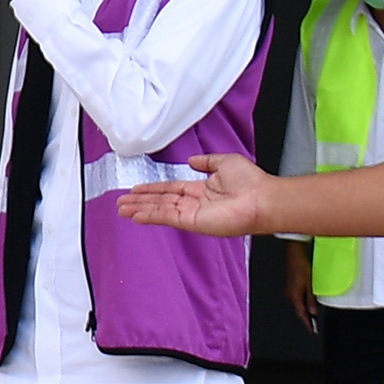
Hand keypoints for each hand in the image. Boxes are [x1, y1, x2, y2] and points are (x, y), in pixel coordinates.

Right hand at [120, 153, 275, 237]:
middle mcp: (195, 203)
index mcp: (202, 190)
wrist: (262, 198)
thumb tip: (192, 161)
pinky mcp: (193, 222)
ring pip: (160, 210)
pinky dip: (150, 216)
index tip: (136, 189)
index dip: (152, 189)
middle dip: (140, 201)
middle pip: (161, 201)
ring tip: (121, 210)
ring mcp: (193, 214)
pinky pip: (167, 217)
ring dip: (140, 209)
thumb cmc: (251, 181)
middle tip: (121, 203)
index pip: (170, 189)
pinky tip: (136, 216)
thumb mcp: (226, 162)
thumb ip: (207, 162)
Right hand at [285, 241, 318, 330]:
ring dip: (305, 307)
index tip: (311, 330)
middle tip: (314, 323)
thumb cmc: (301, 267)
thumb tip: (313, 312)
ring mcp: (289, 290)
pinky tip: (309, 300)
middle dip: (306, 316)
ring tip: (313, 313)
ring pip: (299, 303)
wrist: (294, 255)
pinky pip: (298, 297)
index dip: (307, 323)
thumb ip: (311, 300)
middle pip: (299, 309)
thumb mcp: (310, 285)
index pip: (301, 314)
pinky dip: (303, 300)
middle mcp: (290, 295)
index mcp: (294, 296)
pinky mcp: (291, 285)